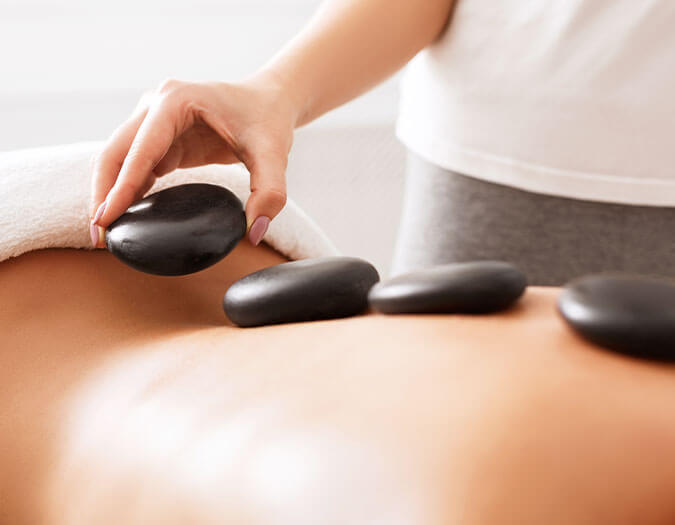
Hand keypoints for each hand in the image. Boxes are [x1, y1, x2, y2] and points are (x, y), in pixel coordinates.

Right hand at [89, 75, 295, 247]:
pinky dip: (126, 190)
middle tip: (98, 235)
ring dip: (109, 193)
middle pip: (115, 152)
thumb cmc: (268, 120)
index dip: (122, 186)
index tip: (106, 218)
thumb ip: (269, 192)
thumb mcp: (274, 154)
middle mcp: (156, 104)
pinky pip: (135, 165)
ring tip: (104, 233)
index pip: (141, 149)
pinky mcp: (160, 137)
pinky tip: (124, 216)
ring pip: (118, 159)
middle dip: (103, 193)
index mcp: (177, 101)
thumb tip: (254, 231)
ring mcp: (154, 119)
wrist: (269, 101)